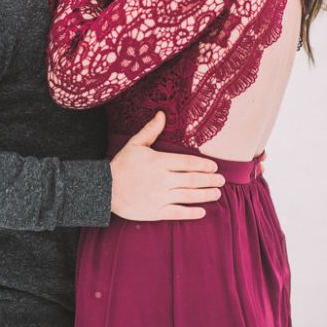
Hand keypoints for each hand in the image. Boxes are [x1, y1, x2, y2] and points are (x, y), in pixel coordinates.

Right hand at [109, 111, 224, 220]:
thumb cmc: (122, 164)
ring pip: (188, 196)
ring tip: (217, 193)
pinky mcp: (155, 211)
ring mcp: (159, 197)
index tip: (214, 166)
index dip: (203, 165)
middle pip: (192, 180)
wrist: (105, 189)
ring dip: (205, 195)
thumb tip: (162, 113)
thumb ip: (151, 130)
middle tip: (222, 180)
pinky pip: (177, 212)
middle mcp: (162, 179)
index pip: (187, 162)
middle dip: (209, 180)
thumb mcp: (135, 144)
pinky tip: (202, 211)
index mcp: (159, 161)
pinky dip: (191, 212)